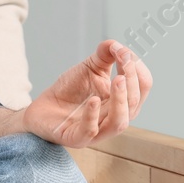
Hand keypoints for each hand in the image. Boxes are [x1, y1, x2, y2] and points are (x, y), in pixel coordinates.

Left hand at [23, 39, 151, 147]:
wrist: (41, 108)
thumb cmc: (70, 90)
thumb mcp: (89, 69)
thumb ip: (105, 55)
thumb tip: (117, 44)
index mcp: (124, 102)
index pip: (142, 88)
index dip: (137, 70)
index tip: (124, 52)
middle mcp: (115, 119)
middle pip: (134, 103)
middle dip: (131, 82)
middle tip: (125, 62)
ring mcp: (97, 132)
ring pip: (119, 122)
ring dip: (121, 100)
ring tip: (117, 80)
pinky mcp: (76, 138)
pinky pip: (90, 131)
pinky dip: (93, 115)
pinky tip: (93, 100)